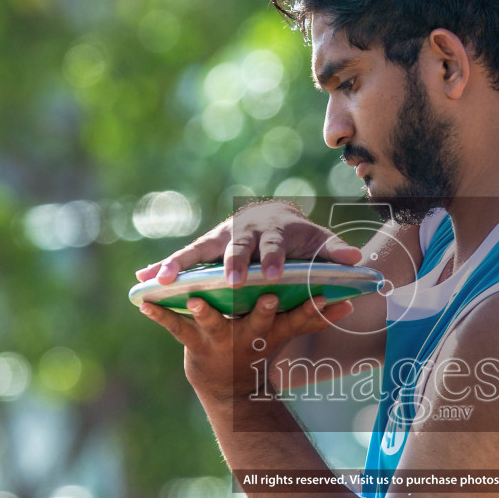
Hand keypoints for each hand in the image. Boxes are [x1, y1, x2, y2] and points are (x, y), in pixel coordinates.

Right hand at [134, 200, 362, 287]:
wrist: (276, 215)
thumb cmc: (300, 236)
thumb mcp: (319, 242)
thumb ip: (333, 251)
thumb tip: (356, 259)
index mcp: (273, 231)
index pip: (275, 245)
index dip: (274, 259)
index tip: (274, 276)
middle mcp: (243, 231)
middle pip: (235, 246)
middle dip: (232, 263)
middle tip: (229, 282)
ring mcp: (220, 237)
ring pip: (199, 250)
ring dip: (180, 263)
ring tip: (161, 279)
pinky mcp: (204, 247)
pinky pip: (182, 258)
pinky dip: (163, 268)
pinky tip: (142, 282)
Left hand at [137, 293, 354, 402]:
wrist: (229, 389)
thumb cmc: (260, 348)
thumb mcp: (289, 333)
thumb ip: (318, 316)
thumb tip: (351, 303)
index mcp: (271, 329)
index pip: (297, 318)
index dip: (312, 308)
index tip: (324, 295)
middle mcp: (246, 335)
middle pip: (256, 321)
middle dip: (260, 310)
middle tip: (265, 296)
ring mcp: (219, 339)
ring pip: (212, 322)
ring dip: (203, 311)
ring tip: (195, 297)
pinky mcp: (192, 342)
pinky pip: (174, 327)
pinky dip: (159, 315)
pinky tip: (144, 302)